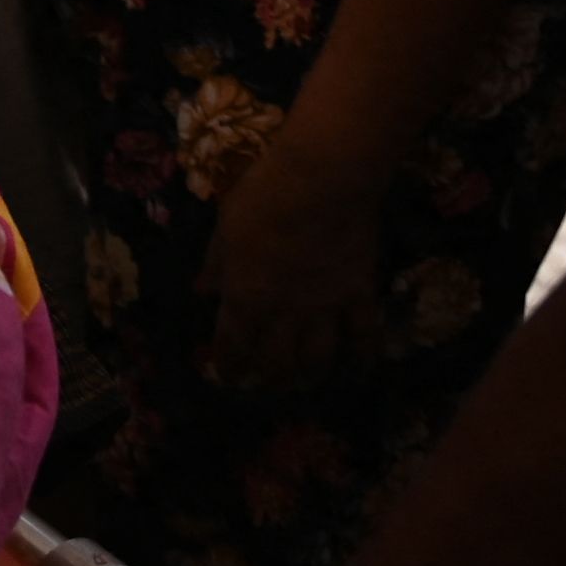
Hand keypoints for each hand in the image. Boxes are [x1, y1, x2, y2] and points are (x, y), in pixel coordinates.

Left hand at [204, 133, 377, 392]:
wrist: (321, 180)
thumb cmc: (263, 196)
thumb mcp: (226, 228)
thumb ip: (216, 264)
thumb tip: (201, 291)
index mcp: (245, 296)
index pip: (233, 344)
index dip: (230, 365)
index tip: (230, 375)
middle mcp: (284, 313)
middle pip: (276, 361)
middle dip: (268, 378)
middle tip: (267, 384)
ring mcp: (325, 307)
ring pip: (317, 358)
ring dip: (308, 375)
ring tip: (305, 382)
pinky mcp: (360, 294)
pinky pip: (364, 334)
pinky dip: (363, 355)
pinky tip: (361, 367)